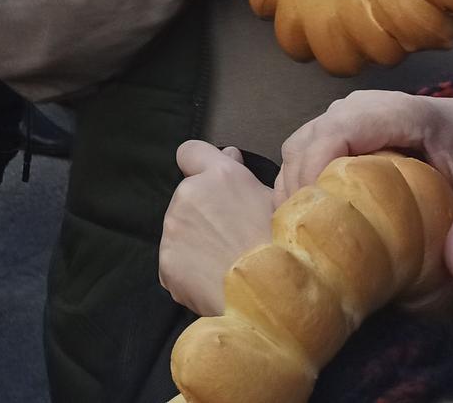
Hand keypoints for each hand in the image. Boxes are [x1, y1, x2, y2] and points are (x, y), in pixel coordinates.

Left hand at [160, 141, 276, 315]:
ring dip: (195, 243)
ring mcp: (174, 228)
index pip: (190, 152)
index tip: (210, 184)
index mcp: (220, 175)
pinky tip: (216, 282)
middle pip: (186, 197)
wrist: (276, 301)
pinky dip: (189, 272)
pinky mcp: (166, 260)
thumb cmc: (286, 250)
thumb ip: (245, 177)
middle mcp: (189, 194)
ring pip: (179, 231)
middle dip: (203, 213)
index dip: (199, 166)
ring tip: (227, 264)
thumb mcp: (277, 204)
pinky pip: (174, 263)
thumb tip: (228, 154)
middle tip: (231, 238)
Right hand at [275, 89, 452, 282]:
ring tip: (306, 234)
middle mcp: (359, 106)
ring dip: (294, 188)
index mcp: (395, 111)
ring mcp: (345, 114)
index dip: (314, 171)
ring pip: (297, 145)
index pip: (336, 133)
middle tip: (307, 241)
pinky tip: (311, 217)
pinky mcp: (339, 128)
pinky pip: (304, 149)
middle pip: (306, 142)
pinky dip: (299, 181)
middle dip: (297, 190)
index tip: (315, 219)